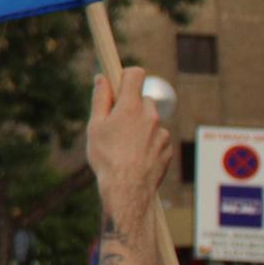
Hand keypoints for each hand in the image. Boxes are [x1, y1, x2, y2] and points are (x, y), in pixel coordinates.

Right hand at [85, 67, 172, 208]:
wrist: (128, 189)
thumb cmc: (107, 157)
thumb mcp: (95, 126)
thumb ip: (100, 99)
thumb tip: (102, 78)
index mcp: (130, 106)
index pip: (136, 75)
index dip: (127, 75)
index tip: (120, 82)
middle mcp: (150, 115)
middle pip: (143, 100)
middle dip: (132, 107)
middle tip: (116, 124)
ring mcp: (161, 133)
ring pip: (151, 122)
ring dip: (141, 128)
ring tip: (125, 148)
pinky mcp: (167, 149)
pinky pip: (158, 139)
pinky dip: (149, 144)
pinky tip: (136, 158)